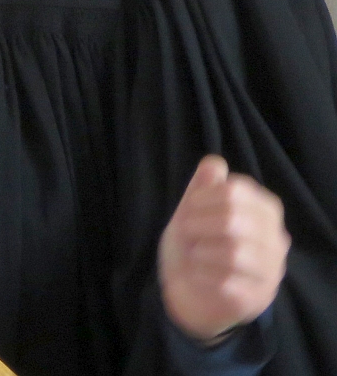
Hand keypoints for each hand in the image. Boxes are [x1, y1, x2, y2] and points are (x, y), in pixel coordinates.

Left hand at [158, 154, 289, 343]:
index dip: (201, 197)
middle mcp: (276, 239)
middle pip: (233, 219)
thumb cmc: (197, 245)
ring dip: (200, 250)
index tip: (187, 209)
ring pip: (234, 252)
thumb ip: (202, 187)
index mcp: (265, 210)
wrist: (189, 292)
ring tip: (193, 253)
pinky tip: (196, 274)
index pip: (235, 190)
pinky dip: (201, 274)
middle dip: (197, 224)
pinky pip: (227, 282)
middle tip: (185, 232)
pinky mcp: (257, 298)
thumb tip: (214, 163)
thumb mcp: (193, 211)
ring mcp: (270, 271)